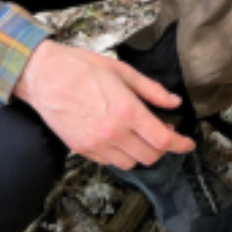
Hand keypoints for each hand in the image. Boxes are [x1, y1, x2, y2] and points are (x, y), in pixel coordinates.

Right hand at [14, 40, 195, 167]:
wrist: (43, 76)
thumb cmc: (81, 68)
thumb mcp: (123, 71)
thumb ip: (151, 90)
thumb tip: (173, 102)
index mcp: (126, 111)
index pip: (162, 140)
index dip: (180, 144)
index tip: (188, 142)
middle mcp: (112, 133)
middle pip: (150, 156)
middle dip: (163, 147)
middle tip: (164, 131)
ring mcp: (96, 145)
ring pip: (131, 163)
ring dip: (142, 153)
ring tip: (142, 134)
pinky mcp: (82, 150)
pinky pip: (110, 162)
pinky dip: (121, 154)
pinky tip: (121, 137)